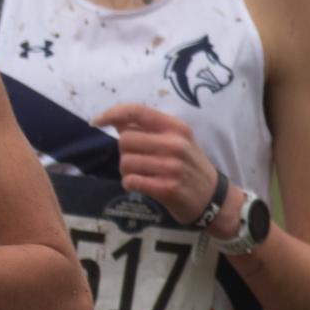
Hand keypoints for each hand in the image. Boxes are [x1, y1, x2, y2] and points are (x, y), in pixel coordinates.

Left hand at [92, 104, 228, 226]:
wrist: (212, 198)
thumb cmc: (188, 165)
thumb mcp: (176, 140)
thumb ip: (148, 129)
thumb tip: (114, 118)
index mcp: (176, 127)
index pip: (137, 111)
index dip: (112, 113)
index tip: (96, 121)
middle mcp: (175, 144)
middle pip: (125, 140)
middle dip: (125, 152)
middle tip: (139, 161)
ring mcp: (172, 166)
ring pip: (125, 162)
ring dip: (127, 171)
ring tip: (144, 174)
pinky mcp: (167, 188)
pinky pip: (131, 181)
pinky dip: (130, 184)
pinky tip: (143, 185)